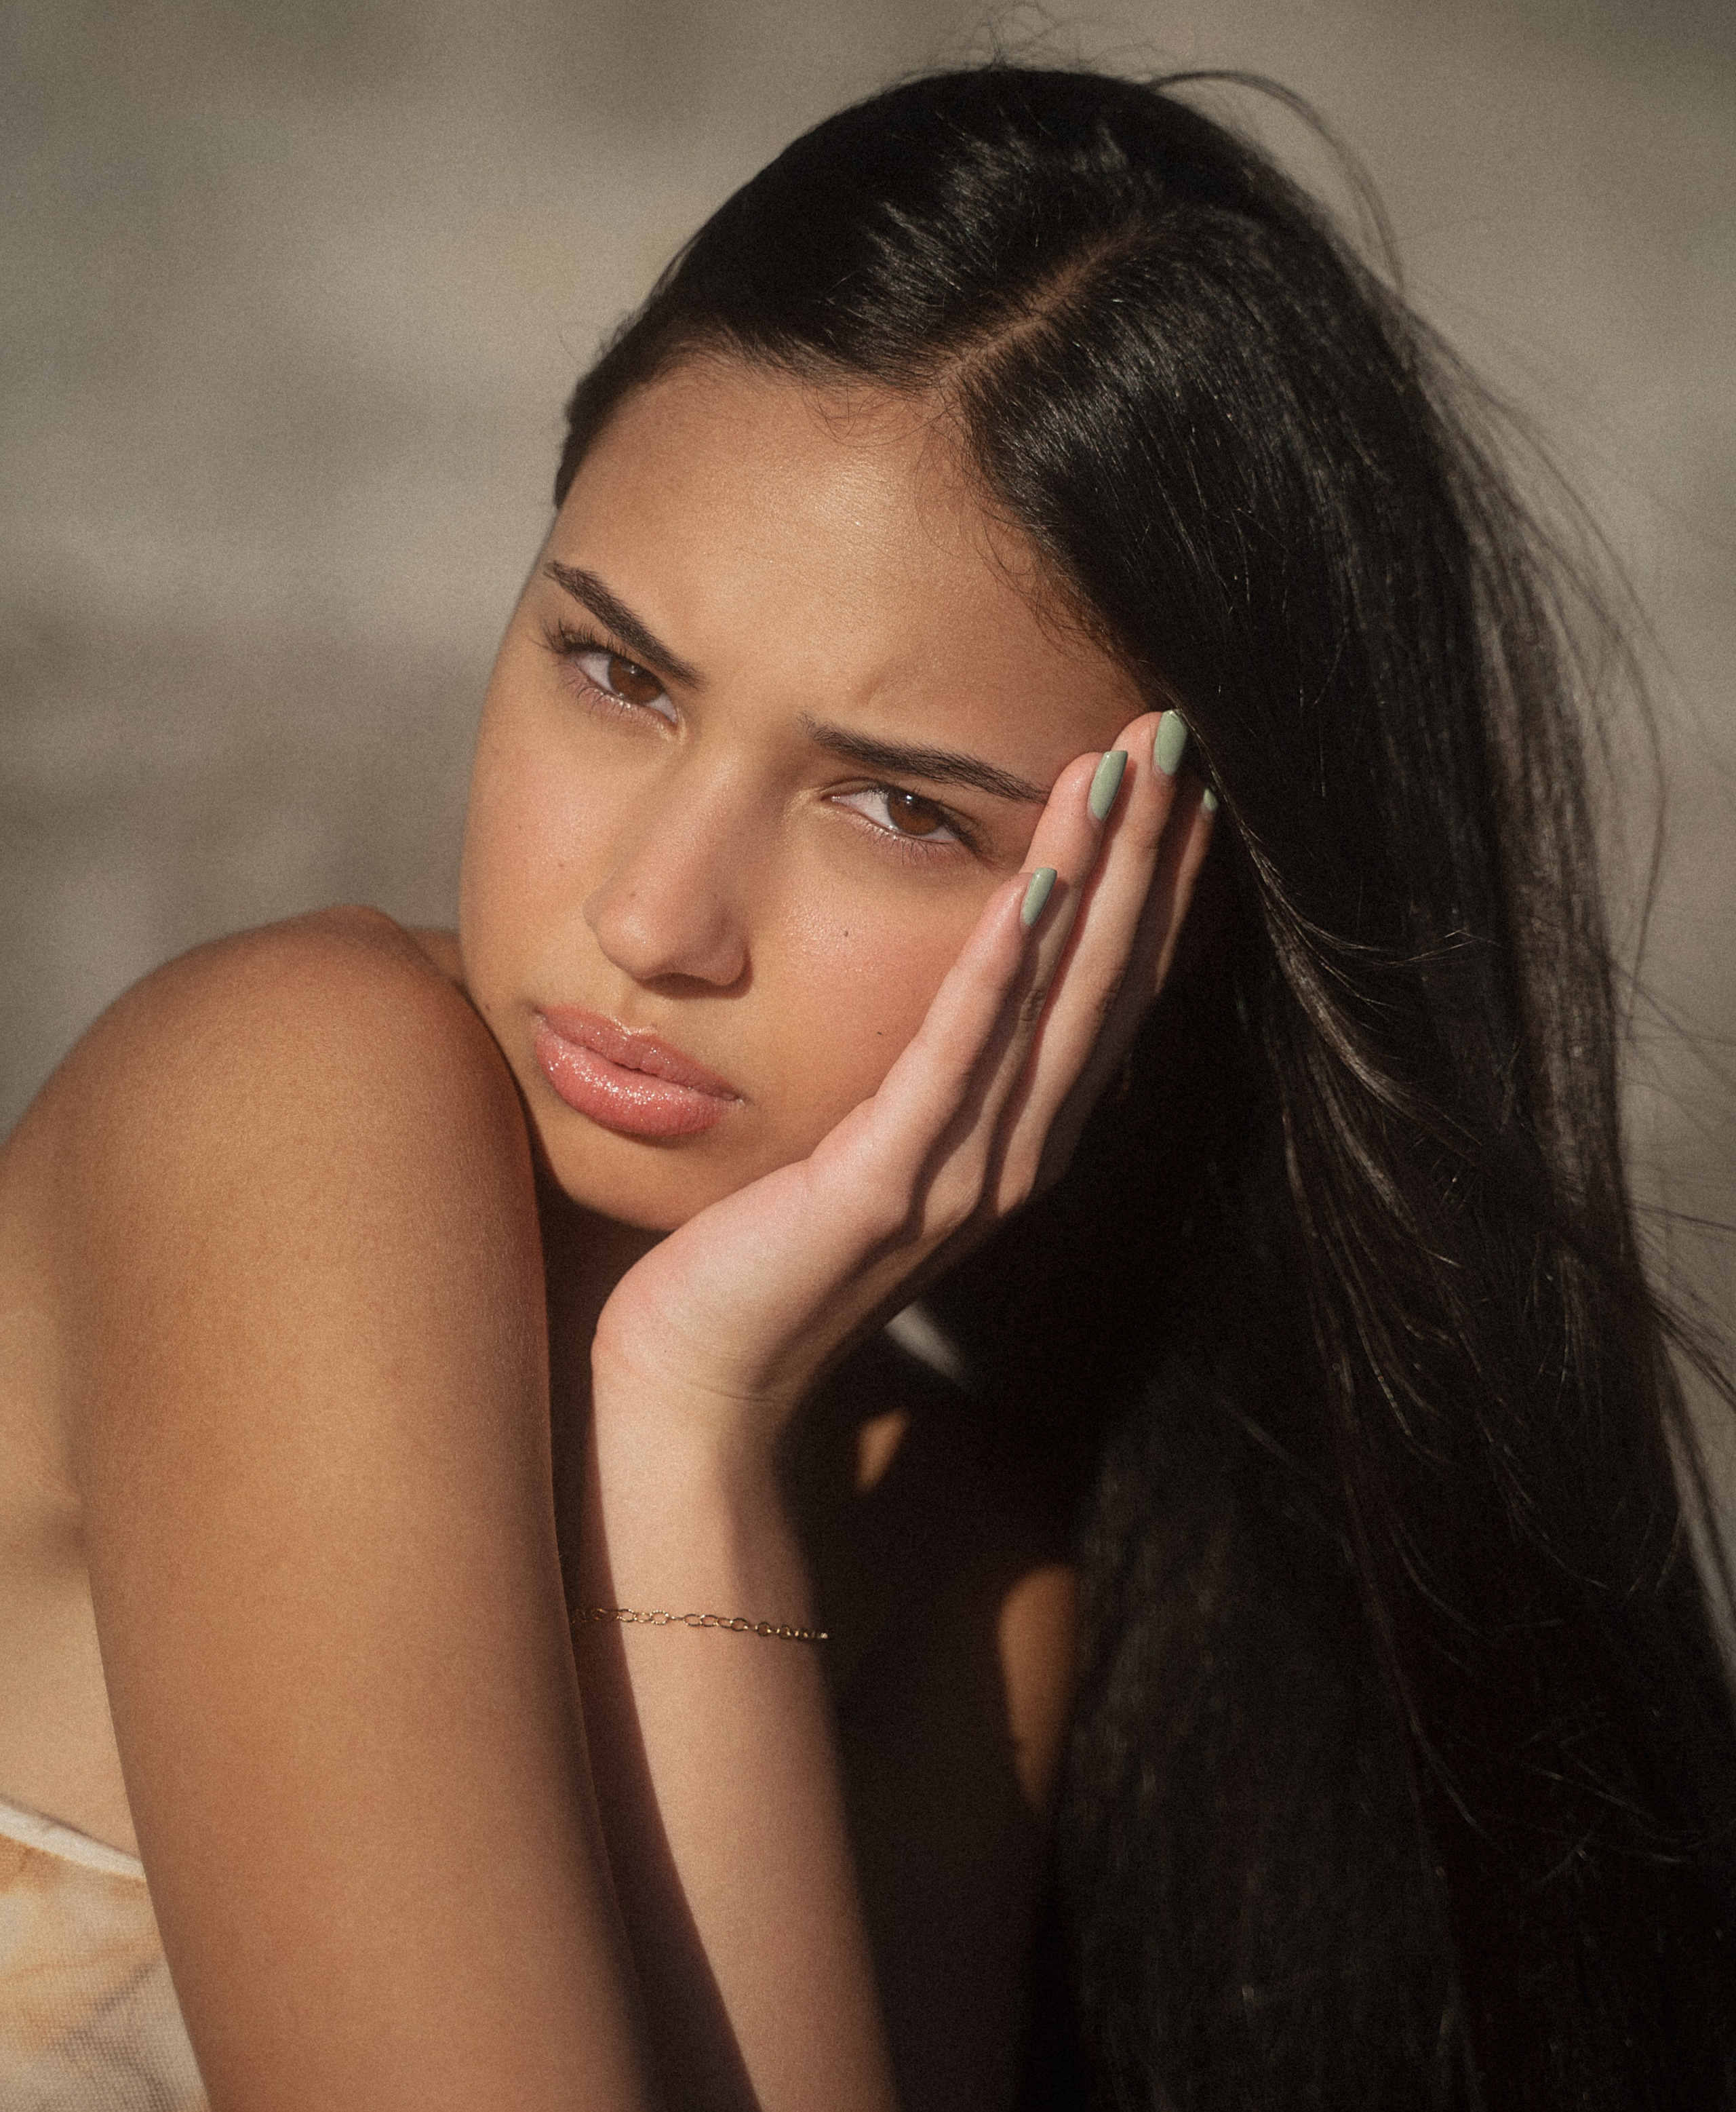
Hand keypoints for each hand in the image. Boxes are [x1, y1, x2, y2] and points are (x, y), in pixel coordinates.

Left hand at [590, 707, 1213, 1445]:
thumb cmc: (769, 1250)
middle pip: (1105, 981)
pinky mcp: (882, 1189)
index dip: (1157, 886)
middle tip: (1173, 733)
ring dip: (1093, 880)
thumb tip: (960, 977)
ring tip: (1119, 770)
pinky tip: (1028, 887)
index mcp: (1015, 1140)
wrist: (700, 1378)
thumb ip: (931, 1074)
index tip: (1183, 783)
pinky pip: (952, 1063)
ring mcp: (958, 1177)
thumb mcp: (872, 1143)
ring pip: (1050, 1005)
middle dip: (1146, 853)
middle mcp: (1013, 1156)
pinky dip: (996, 973)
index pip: (1110, 993)